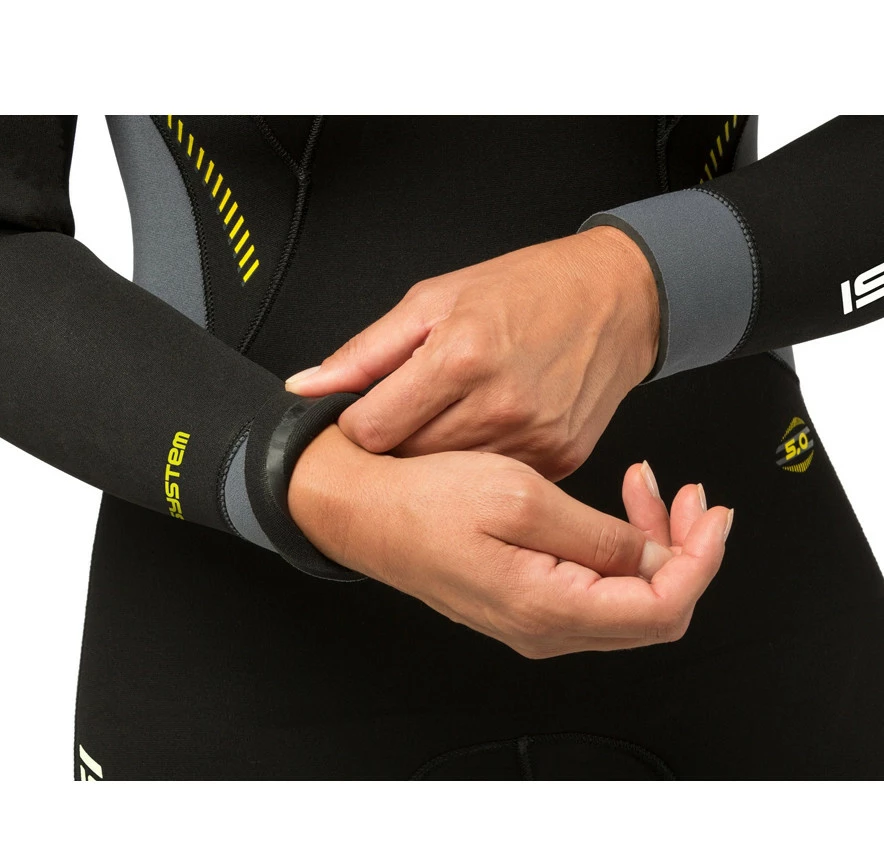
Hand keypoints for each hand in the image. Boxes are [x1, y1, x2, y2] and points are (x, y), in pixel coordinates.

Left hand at [284, 226, 659, 481]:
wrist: (618, 300)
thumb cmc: (525, 291)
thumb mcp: (435, 300)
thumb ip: (366, 352)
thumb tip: (305, 387)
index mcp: (459, 357)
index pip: (372, 430)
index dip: (357, 425)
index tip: (365, 414)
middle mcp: (499, 404)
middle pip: (407, 461)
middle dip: (396, 442)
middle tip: (409, 412)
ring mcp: (533, 439)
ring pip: (449, 479)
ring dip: (437, 456)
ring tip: (452, 415)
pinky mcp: (561, 460)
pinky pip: (496, 482)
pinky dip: (481, 464)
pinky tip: (489, 429)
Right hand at [289, 426, 731, 657]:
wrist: (365, 508)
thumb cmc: (423, 501)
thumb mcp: (520, 499)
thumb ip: (598, 536)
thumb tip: (659, 557)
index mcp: (547, 606)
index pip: (663, 608)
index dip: (702, 561)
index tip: (713, 514)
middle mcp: (545, 627)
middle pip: (654, 609)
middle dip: (685, 549)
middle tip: (687, 495)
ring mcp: (535, 617)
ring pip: (628, 598)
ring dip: (653, 544)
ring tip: (645, 486)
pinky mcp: (526, 598)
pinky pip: (596, 586)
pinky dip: (618, 547)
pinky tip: (612, 508)